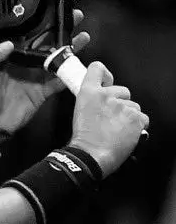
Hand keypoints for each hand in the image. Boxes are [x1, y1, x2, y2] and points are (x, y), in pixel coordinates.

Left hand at [0, 8, 90, 136]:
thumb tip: (7, 44)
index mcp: (14, 56)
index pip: (30, 37)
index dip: (42, 25)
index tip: (54, 13)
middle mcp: (28, 64)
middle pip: (48, 45)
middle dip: (63, 32)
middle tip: (77, 17)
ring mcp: (37, 77)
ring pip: (58, 61)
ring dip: (70, 51)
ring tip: (83, 37)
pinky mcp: (44, 92)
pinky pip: (59, 82)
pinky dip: (70, 76)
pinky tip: (82, 68)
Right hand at [68, 61, 148, 176]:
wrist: (91, 154)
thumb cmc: (84, 138)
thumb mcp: (79, 112)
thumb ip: (91, 100)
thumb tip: (100, 99)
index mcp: (89, 92)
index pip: (97, 69)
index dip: (104, 74)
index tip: (106, 81)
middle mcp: (106, 95)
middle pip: (123, 90)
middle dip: (120, 102)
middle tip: (111, 116)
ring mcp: (123, 106)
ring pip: (133, 106)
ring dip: (128, 116)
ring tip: (117, 128)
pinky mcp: (136, 118)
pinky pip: (142, 118)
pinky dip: (137, 126)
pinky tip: (125, 133)